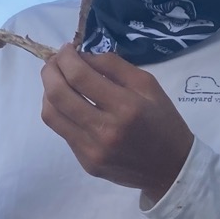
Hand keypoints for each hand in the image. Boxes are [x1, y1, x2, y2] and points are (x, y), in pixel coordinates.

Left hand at [40, 48, 193, 202]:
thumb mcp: (149, 85)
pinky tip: (70, 105)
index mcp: (126, 107)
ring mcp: (92, 150)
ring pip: (51, 115)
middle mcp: (105, 130)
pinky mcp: (86, 163)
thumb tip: (82, 57)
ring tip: (58, 81)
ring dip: (48, 92)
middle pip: (58, 94)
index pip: (79, 76)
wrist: (171, 169)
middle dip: (50, 70)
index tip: (67, 49)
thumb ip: (114, 66)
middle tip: (56, 62)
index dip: (66, 58)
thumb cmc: (164, 122)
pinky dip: (60, 112)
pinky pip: (62, 132)